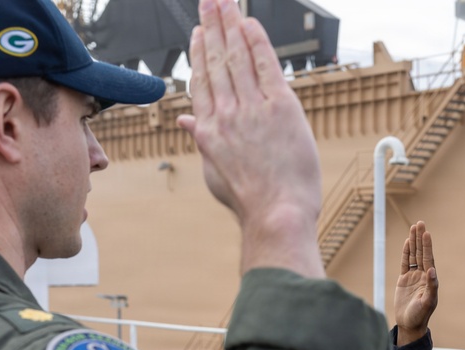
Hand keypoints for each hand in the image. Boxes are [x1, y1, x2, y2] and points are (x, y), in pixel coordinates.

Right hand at [177, 0, 322, 277]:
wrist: (275, 213)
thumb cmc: (249, 202)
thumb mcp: (215, 173)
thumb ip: (200, 141)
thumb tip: (185, 122)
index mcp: (208, 131)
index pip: (201, 83)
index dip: (200, 54)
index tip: (199, 34)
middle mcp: (225, 114)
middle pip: (217, 62)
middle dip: (213, 28)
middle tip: (209, 2)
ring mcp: (252, 109)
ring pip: (238, 58)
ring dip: (231, 25)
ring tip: (225, 2)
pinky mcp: (280, 108)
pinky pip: (265, 65)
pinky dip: (256, 42)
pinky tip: (250, 24)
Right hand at [394, 222, 437, 344]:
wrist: (409, 324)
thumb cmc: (420, 315)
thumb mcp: (427, 302)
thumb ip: (431, 286)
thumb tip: (432, 271)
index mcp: (430, 279)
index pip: (428, 258)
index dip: (427, 246)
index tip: (426, 233)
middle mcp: (422, 275)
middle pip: (421, 253)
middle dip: (420, 238)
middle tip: (420, 223)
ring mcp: (413, 277)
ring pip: (413, 255)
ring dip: (413, 242)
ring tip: (413, 227)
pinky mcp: (404, 280)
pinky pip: (405, 263)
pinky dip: (406, 253)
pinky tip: (407, 243)